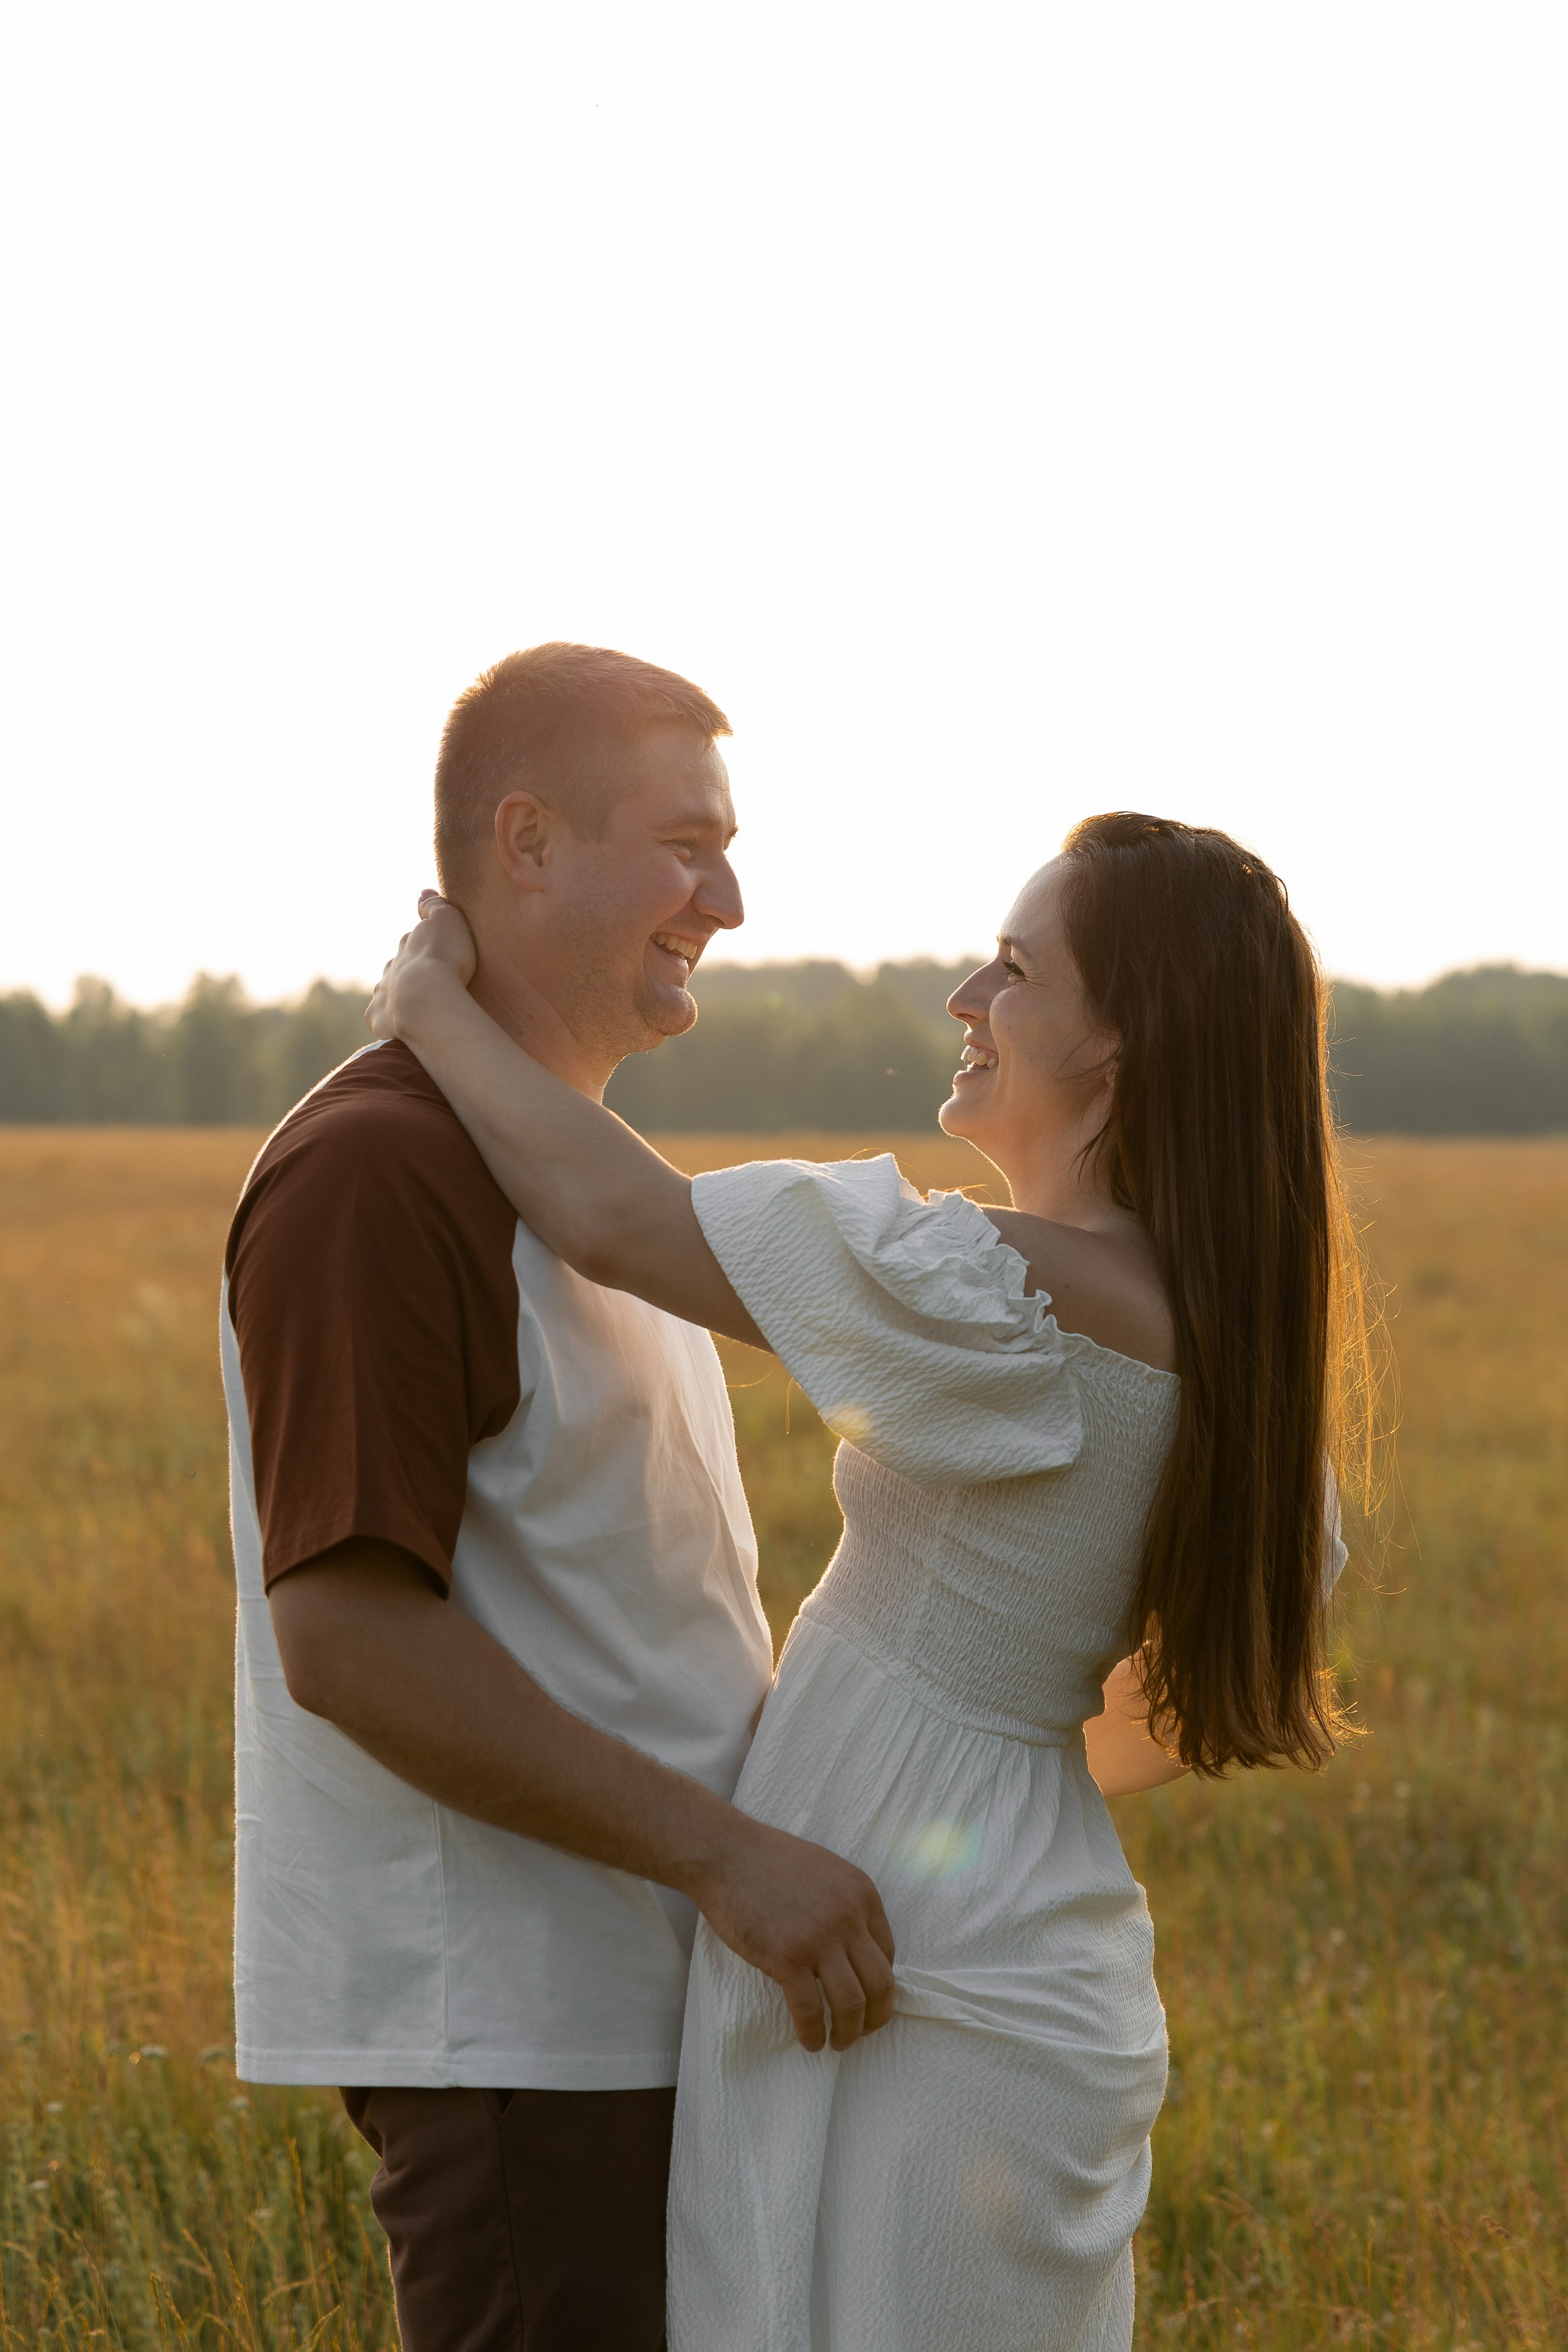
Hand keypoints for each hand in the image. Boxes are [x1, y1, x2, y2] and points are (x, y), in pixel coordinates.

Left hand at [366, 892, 478, 1039]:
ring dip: (397, 996)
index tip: (437, 952)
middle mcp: (391, 968)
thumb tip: (423, 893)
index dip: (425, 946)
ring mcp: (382, 994)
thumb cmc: (444, 960)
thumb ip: (435, 906)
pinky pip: (380, 1019)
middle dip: (408, 971)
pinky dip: (387, 1021)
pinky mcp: (378, 1019)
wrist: (425, 998)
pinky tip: (399, 1028)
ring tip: (416, 1008)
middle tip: (428, 982)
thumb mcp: (448, 921)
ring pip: (386, 991)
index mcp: (408, 946)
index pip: (413, 942)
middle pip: (397, 966)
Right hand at [690, 1818, 896, 2052]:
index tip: (866, 1997)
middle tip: (863, 2031)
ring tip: (837, 2042)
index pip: (888, 1952)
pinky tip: (809, 2041)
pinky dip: (813, 2034)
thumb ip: (844, 1904)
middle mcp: (849, 1917)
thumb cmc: (768, 1861)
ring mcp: (819, 1938)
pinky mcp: (787, 1957)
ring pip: (852, 2004)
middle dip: (877, 2016)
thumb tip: (852, 1947)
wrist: (724, 1853)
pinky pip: (811, 2010)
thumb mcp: (825, 1871)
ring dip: (848, 2033)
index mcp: (862, 1893)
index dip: (879, 1982)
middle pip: (881, 1984)